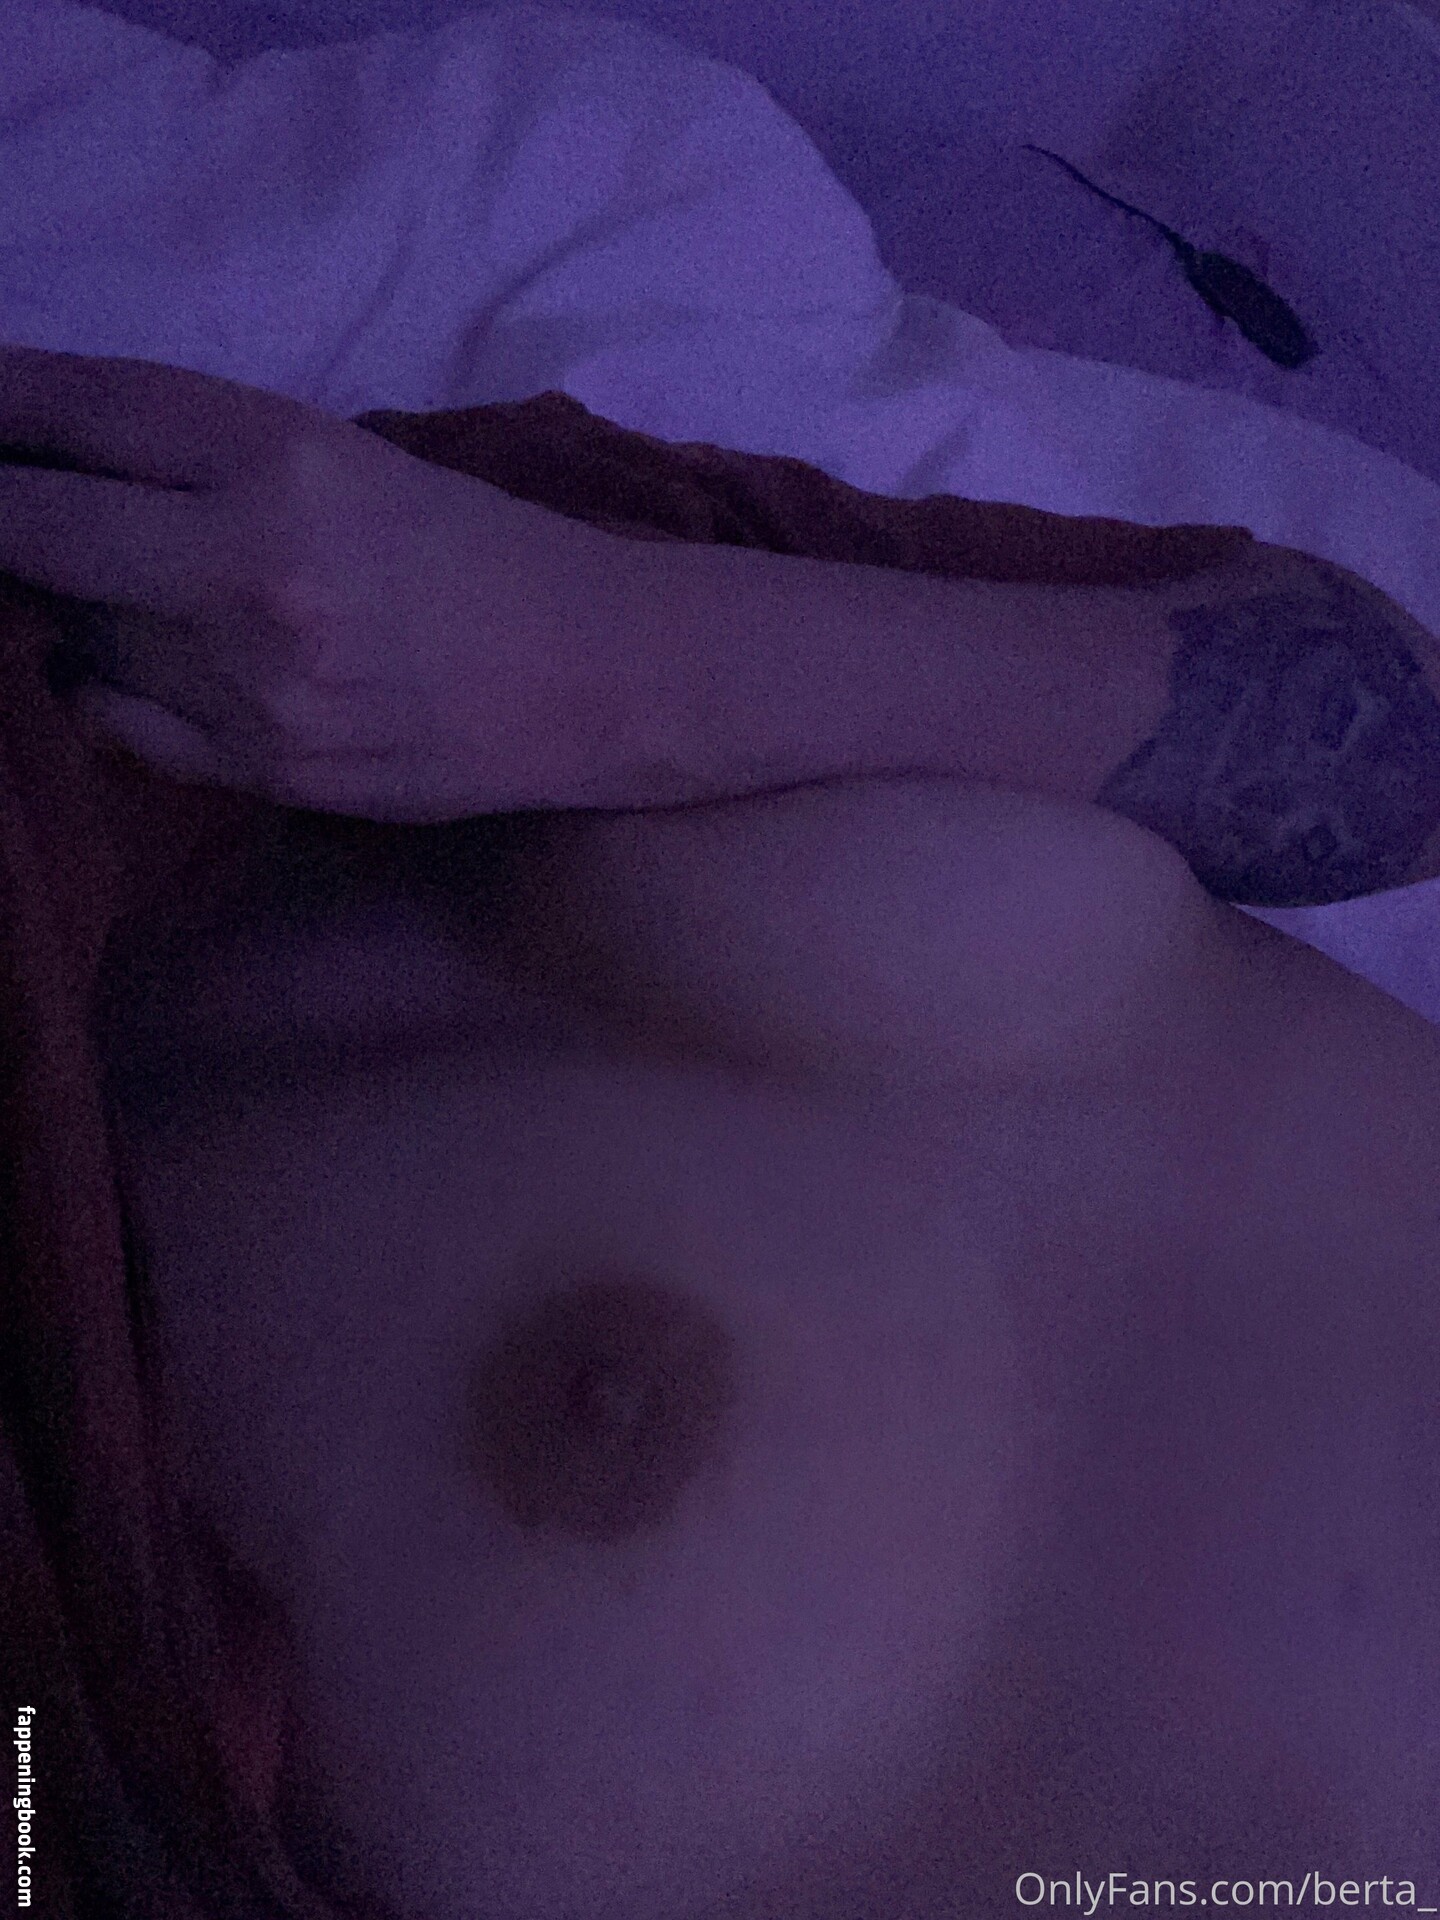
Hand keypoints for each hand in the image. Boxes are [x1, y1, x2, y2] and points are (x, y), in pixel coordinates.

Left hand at [0, 343, 618, 820]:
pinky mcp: (266, 770)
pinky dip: (105, 685)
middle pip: (32, 529)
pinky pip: (119, 721)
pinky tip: (138, 664)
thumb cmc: (481, 552)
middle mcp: (250, 564)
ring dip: (68, 604)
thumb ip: (200, 462)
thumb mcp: (346, 464)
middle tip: (5, 512)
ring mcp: (250, 681)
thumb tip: (52, 469)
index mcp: (282, 456)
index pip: (75, 411)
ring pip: (73, 632)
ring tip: (120, 587)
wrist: (597, 676)